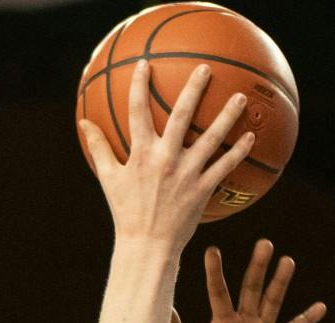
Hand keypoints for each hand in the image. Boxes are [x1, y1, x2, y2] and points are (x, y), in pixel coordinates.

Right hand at [78, 63, 255, 247]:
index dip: (140, 86)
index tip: (145, 64)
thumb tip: (84, 122)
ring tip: (240, 97)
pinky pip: (224, 167)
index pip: (138, 112)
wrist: (147, 245)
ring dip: (227, 116)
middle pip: (181, 116)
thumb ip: (98, 147)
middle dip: (193, 90)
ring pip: (210, 138)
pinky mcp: (202, 189)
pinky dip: (238, 152)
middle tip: (205, 68)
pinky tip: (250, 137)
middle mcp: (165, 159)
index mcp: (141, 155)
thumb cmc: (126, 211)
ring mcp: (186, 174)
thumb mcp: (109, 178)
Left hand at [166, 240, 325, 322]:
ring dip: (280, 282)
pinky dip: (306, 320)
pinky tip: (320, 307)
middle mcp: (243, 318)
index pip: (219, 291)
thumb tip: (161, 307)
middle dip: (258, 267)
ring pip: (272, 301)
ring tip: (287, 261)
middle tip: (264, 243)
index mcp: (222, 318)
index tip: (212, 250)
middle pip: (252, 288)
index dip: (215, 272)